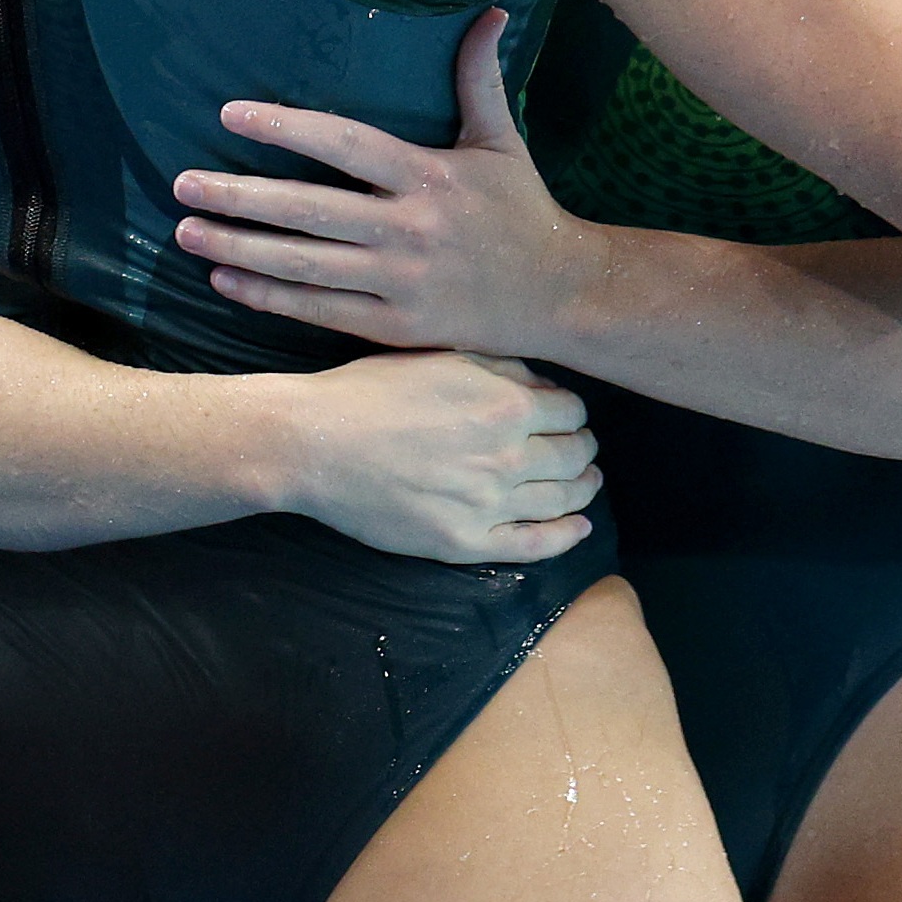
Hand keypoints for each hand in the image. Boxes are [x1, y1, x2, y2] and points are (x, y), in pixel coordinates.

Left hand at [174, 12, 596, 351]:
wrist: (564, 297)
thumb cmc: (524, 212)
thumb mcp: (503, 142)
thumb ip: (481, 79)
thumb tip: (488, 10)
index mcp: (430, 176)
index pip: (345, 144)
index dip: (287, 128)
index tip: (231, 114)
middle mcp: (412, 228)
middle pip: (311, 209)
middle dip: (241, 197)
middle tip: (182, 182)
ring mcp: (403, 281)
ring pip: (306, 265)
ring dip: (240, 249)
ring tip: (187, 231)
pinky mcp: (399, 327)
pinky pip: (322, 311)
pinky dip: (269, 298)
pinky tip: (224, 282)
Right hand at [279, 344, 596, 565]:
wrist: (315, 443)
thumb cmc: (368, 392)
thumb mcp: (438, 357)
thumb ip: (499, 367)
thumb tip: (543, 385)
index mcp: (506, 406)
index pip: (572, 411)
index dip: (573, 413)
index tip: (566, 417)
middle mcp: (508, 457)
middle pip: (575, 456)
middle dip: (583, 449)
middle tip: (580, 449)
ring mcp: (489, 504)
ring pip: (563, 500)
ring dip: (583, 490)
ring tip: (586, 484)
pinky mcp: (466, 541)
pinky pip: (535, 544)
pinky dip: (567, 536)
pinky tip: (579, 527)